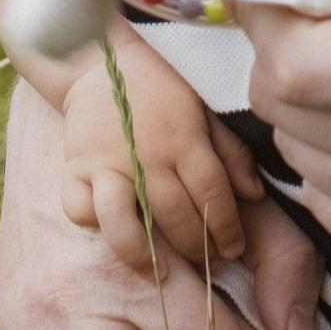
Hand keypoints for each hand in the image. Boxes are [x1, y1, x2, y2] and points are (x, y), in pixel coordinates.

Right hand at [61, 39, 260, 270]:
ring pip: (123, 221)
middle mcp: (147, 156)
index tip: (235, 249)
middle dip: (197, 247)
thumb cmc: (160, 86)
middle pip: (175, 214)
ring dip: (144, 252)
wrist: (101, 58)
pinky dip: (93, 223)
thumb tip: (255, 194)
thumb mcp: (204, 108)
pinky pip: (79, 207)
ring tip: (160, 270)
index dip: (227, 227)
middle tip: (209, 262)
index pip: (212, 193)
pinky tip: (111, 233)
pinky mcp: (75, 168)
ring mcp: (107, 164)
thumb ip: (230, 152)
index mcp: (184, 138)